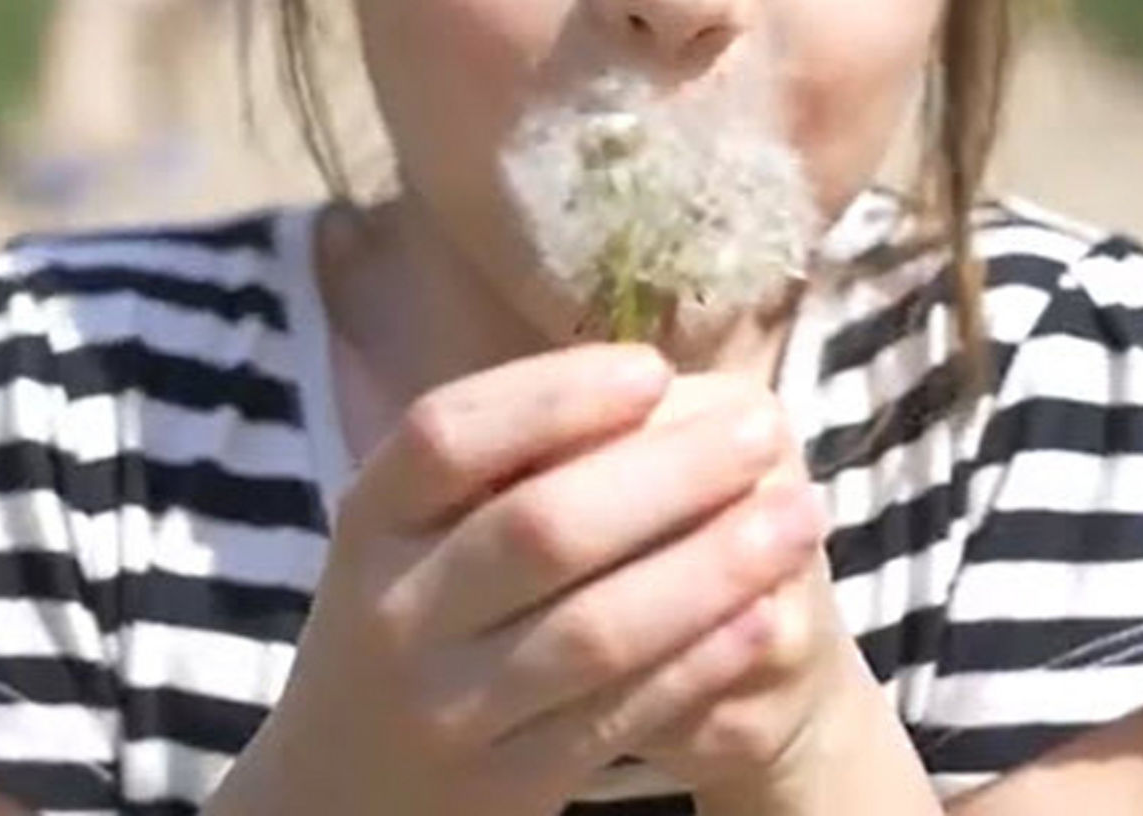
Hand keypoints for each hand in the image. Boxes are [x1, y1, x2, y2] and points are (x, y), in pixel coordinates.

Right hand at [213, 345, 827, 815]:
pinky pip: (620, 714)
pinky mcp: (506, 785)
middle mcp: (393, 614)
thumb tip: (652, 379)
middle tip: (765, 430)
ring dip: (712, 568)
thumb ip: (504, 463)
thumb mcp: (414, 532)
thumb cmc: (414, 614)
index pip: (448, 436)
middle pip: (538, 528)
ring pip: (594, 630)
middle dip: (669, 473)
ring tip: (799, 517)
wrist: (342, 788)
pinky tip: (766, 613)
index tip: (655, 369)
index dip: (553, 397)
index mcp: (370, 522)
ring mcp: (446, 710)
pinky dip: (701, 660)